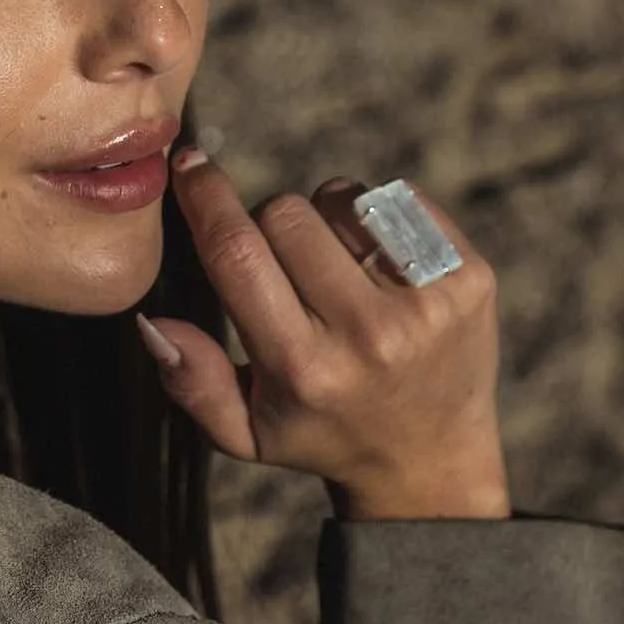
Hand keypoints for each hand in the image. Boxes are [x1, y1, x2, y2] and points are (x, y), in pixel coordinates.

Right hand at [137, 151, 511, 520]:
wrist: (431, 459)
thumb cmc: (320, 433)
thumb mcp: (243, 433)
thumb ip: (192, 381)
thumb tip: (152, 322)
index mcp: (303, 368)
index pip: (238, 255)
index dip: (206, 198)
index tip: (190, 163)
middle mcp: (369, 335)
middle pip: (285, 212)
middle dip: (269, 223)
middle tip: (283, 267)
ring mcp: (428, 304)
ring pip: (343, 197)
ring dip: (326, 219)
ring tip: (337, 272)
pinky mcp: (471, 278)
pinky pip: (400, 197)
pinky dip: (377, 217)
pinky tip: (379, 265)